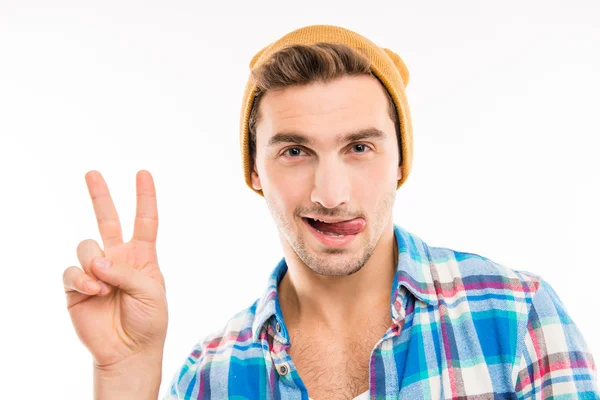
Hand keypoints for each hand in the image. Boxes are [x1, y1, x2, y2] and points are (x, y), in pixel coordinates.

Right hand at [63, 170, 167, 369]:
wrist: (129, 350)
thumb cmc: (148, 320)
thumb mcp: (151, 292)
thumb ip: (127, 272)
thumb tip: (97, 261)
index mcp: (142, 256)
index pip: (145, 221)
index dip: (144, 197)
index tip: (143, 173)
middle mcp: (117, 258)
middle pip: (107, 220)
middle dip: (100, 196)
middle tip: (92, 173)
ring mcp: (96, 270)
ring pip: (86, 246)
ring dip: (94, 262)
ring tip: (104, 285)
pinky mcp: (77, 287)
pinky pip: (72, 271)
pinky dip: (82, 278)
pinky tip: (94, 290)